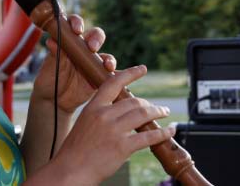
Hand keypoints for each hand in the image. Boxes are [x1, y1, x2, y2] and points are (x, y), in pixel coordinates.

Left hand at [31, 14, 116, 112]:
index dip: (78, 23)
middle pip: (96, 36)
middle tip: (92, 47)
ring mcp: (94, 63)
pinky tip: (118, 78)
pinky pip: (111, 75)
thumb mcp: (50, 67)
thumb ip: (53, 54)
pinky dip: (117, 76)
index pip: (76, 25)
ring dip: (109, 59)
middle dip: (97, 38)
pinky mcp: (100, 77)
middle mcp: (84, 49)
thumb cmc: (50, 79)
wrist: (54, 100)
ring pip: (106, 56)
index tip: (77, 30)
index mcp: (70, 41)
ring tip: (107, 66)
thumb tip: (51, 41)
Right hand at [50, 65, 174, 184]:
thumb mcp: (85, 122)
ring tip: (164, 113)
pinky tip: (169, 131)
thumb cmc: (76, 150)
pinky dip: (162, 133)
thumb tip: (123, 110)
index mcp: (94, 107)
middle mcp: (104, 115)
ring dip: (158, 112)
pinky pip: (148, 136)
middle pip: (134, 101)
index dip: (130, 73)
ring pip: (144, 114)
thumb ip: (102, 113)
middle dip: (149, 104)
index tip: (142, 69)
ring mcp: (114, 131)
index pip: (114, 83)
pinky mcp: (122, 147)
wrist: (70, 170)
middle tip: (157, 108)